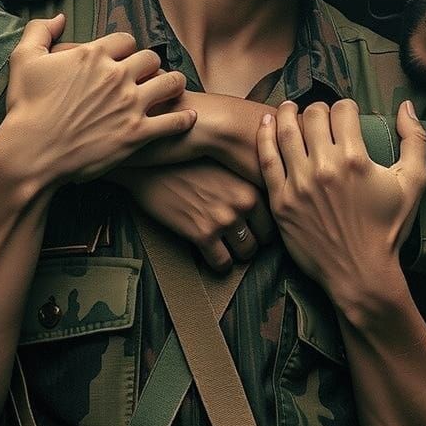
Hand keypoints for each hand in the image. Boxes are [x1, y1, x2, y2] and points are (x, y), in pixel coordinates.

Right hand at [0, 14, 196, 187]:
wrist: (30, 154)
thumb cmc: (25, 108)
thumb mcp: (24, 60)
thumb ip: (40, 30)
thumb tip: (59, 16)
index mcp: (94, 55)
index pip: (125, 40)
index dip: (126, 48)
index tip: (125, 57)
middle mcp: (117, 75)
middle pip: (150, 59)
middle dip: (150, 65)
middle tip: (150, 73)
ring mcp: (130, 104)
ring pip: (169, 83)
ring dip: (174, 83)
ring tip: (175, 87)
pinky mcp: (138, 133)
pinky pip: (173, 120)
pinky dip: (184, 118)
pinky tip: (189, 116)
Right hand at [111, 159, 274, 270]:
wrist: (151, 166)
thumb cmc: (187, 161)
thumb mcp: (224, 164)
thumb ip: (246, 181)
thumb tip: (263, 196)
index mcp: (251, 185)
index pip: (274, 216)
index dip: (264, 224)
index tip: (255, 226)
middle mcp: (243, 203)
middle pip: (264, 238)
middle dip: (253, 240)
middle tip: (240, 238)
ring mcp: (224, 220)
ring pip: (246, 253)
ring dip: (238, 253)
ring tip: (228, 247)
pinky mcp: (202, 235)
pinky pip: (222, 263)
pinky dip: (220, 263)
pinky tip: (213, 254)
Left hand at [257, 99, 425, 305]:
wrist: (361, 273)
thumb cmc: (389, 229)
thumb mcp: (414, 183)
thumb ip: (415, 140)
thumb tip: (406, 106)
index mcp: (354, 159)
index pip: (342, 111)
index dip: (346, 107)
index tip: (346, 114)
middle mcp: (323, 167)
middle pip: (313, 116)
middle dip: (319, 109)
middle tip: (321, 115)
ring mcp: (298, 184)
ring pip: (285, 131)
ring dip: (287, 113)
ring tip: (289, 108)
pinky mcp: (280, 201)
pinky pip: (266, 159)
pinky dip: (264, 136)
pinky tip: (267, 123)